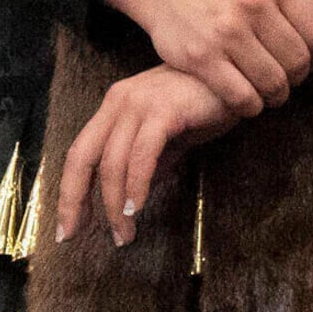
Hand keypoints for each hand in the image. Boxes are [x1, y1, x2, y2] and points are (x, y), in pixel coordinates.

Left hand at [55, 66, 243, 247]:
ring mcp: (140, 103)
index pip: (80, 153)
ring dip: (114, 205)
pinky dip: (137, 185)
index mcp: (116, 105)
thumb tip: (134, 197)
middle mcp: (120, 101)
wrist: (243, 75)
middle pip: (82, 157)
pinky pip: (142, 155)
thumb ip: (149, 160)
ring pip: (113, 163)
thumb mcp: (170, 133)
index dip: (70, 191)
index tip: (69, 226)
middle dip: (74, 201)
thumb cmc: (208, 101)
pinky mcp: (164, 110)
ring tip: (124, 234)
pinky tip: (138, 208)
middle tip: (74, 236)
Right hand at [99, 0, 312, 113]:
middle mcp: (252, 3)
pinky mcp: (201, 58)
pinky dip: (252, 106)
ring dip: (278, 94)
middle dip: (299, 75)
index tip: (312, 57)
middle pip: (298, 61)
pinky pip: (241, 97)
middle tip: (291, 76)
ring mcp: (226, 32)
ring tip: (274, 89)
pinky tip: (251, 99)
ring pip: (273, 82)